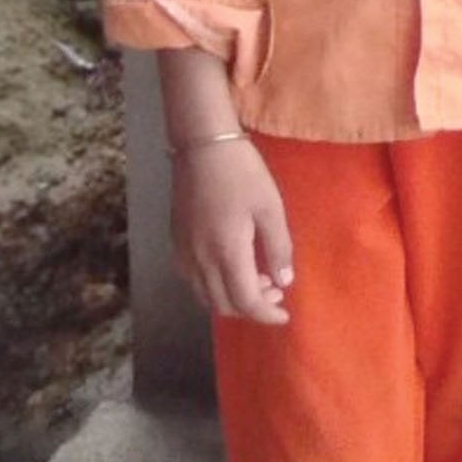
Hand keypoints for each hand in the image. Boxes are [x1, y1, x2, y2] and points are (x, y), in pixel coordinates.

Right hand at [171, 140, 293, 324]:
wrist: (202, 146)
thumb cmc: (242, 172)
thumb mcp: (270, 207)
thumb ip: (278, 248)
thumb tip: (284, 282)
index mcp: (226, 253)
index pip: (245, 302)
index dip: (266, 315)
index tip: (285, 316)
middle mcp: (199, 261)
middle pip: (223, 305)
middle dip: (252, 307)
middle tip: (276, 291)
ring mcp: (183, 253)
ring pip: (206, 296)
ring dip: (233, 298)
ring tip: (259, 277)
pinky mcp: (176, 243)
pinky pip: (194, 281)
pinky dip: (215, 286)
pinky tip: (233, 266)